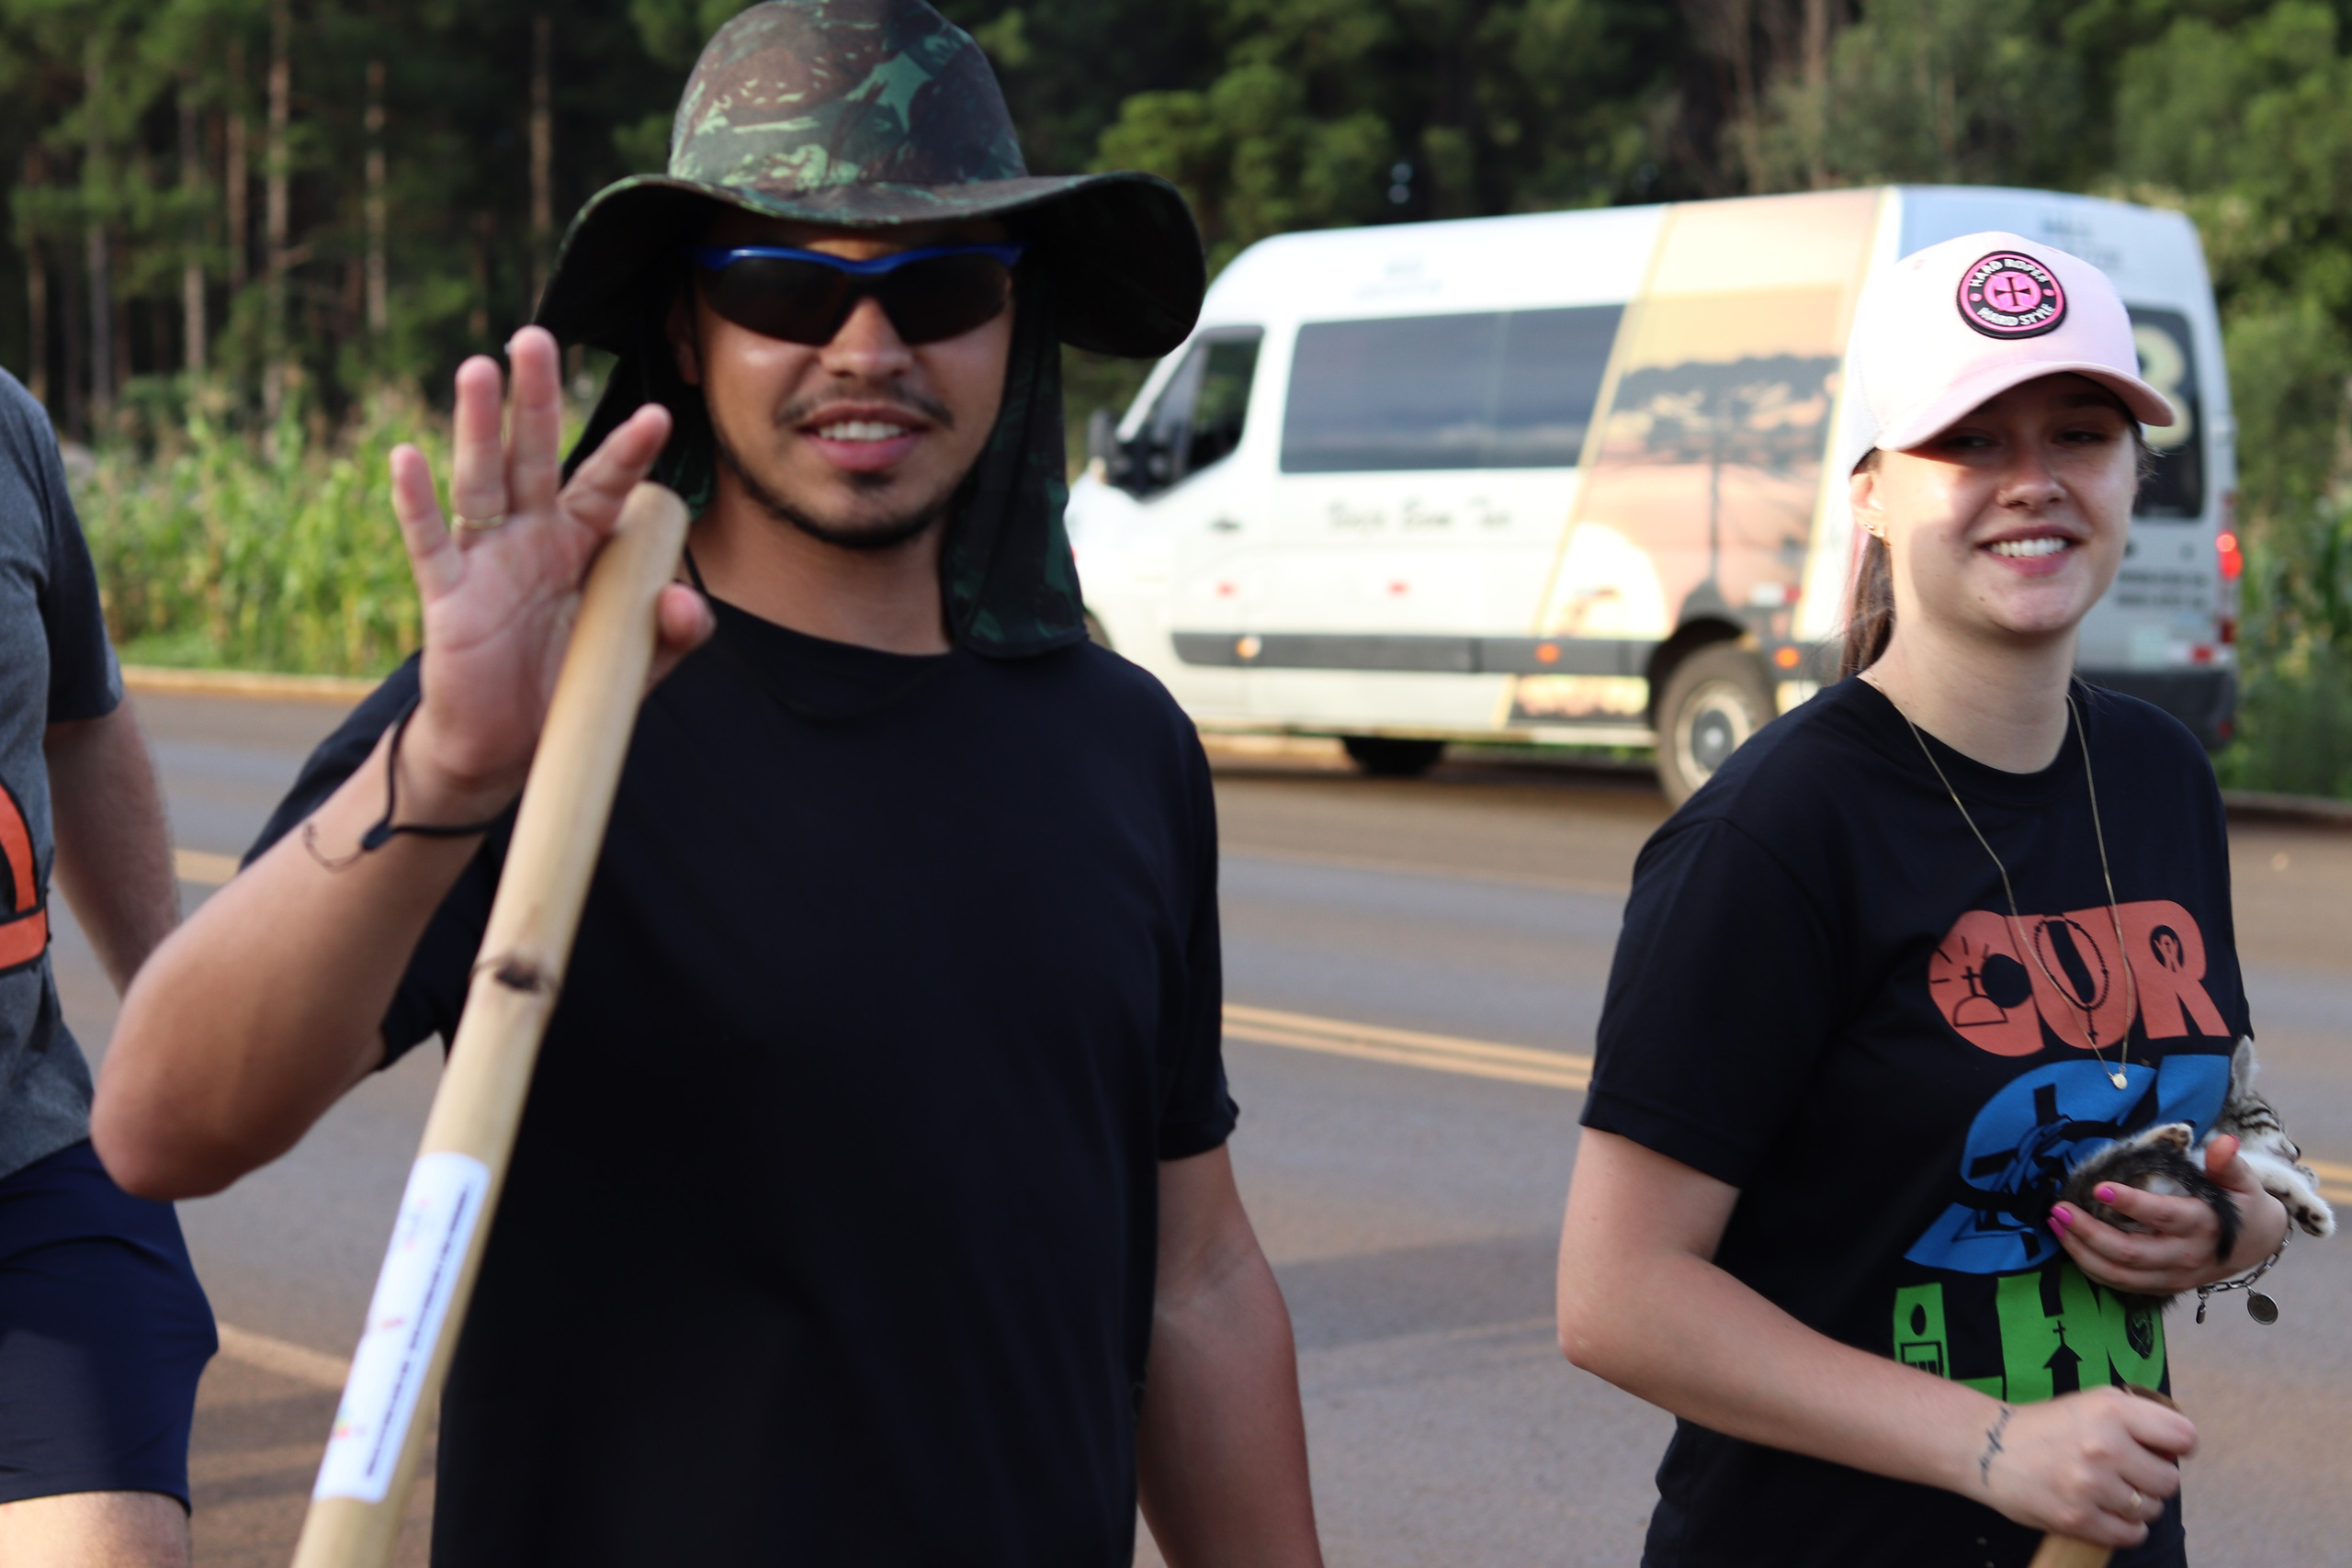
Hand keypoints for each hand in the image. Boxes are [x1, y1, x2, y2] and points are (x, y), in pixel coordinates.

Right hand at [388, 327, 713, 818]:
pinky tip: (405, 457)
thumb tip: (684, 599)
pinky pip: (430, 541)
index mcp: (581, 543)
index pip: (607, 486)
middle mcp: (531, 536)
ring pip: (480, 480)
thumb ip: (672, 631)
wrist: (506, 745)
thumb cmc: (566, 687)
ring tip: (477, 368)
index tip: (656, 417)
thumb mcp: (635, 661)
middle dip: (537, 398)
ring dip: (478, 426)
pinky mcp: (448, 595)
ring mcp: (486, 559)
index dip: (628, 453)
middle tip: (539, 336)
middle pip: (534, 455)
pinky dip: (415, 502)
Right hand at [1979, 1388, 2193, 1546]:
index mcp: (2111, 1410)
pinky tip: (2106, 1511)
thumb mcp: (2091, 1402)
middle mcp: (2105, 1446)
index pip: (2184, 1436)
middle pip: (2169, 1480)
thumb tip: (2179, 1447)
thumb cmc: (2047, 1425)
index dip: (2180, 1446)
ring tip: (2109, 1491)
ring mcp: (2091, 1486)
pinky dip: (2125, 1527)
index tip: (2163, 1449)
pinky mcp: (2078, 1518)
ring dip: (2137, 1504)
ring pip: (2151, 1510)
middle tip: (2127, 1472)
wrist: (1988, 1447)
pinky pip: (2131, 1535)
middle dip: (2153, 1478)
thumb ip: (2137, 1418)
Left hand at [2052, 1133, 2290, 1295]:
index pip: (2163, 1217)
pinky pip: (2119, 1284)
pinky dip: (2090, 1268)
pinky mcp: (2161, 1286)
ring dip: (2081, 1252)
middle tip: (2060, 1208)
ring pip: (2119, 1274)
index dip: (2131, 1204)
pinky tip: (2069, 1244)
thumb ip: (2229, 1164)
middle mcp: (2185, 1257)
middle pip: (2131, 1253)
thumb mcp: (2243, 1182)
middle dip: (2090, 1233)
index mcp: (2205, 1226)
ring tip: (2055, 1224)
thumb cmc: (2242, 1205)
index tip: (2100, 1188)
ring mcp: (2172, 1277)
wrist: (2256, 1244)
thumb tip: (2223, 1142)